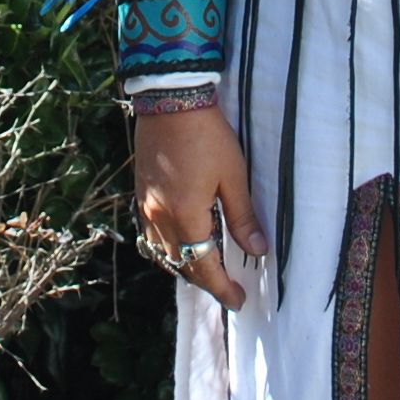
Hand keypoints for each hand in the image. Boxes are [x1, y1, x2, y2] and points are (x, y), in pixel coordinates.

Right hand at [132, 103, 267, 310]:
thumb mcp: (233, 176)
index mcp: (186, 216)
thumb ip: (243, 217)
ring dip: (186, 266)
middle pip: (182, 264)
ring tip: (209, 270)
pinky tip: (184, 243)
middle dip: (206, 282)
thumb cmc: (206, 135)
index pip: (204, 266)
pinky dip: (169, 248)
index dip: (223, 288)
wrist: (170, 100)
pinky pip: (152, 235)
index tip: (239, 300)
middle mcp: (161, 218)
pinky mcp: (141, 194)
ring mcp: (147, 206)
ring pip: (164, 252)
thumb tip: (258, 250)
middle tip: (229, 290)